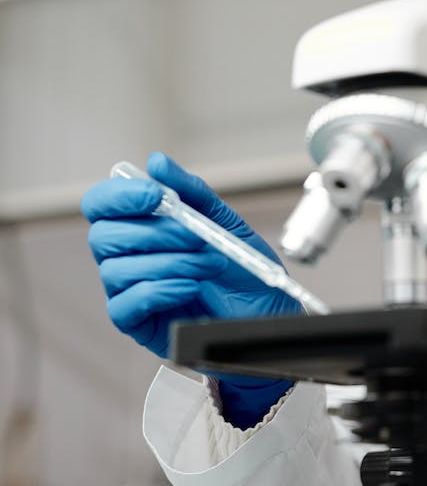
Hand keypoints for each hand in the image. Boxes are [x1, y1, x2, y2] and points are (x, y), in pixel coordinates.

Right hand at [82, 152, 298, 427]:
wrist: (265, 313)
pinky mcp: (137, 323)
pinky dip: (159, 290)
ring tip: (209, 265)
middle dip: (156, 232)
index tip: (155, 196)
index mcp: (141, 226)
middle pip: (103, 236)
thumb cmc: (241, 268)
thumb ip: (191, 192)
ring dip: (170, 262)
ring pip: (117, 270)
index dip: (119, 196)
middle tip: (197, 237)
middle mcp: (127, 256)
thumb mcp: (224, 221)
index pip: (101, 205)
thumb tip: (157, 162)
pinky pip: (124, 305)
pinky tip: (190, 288)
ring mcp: (129, 291)